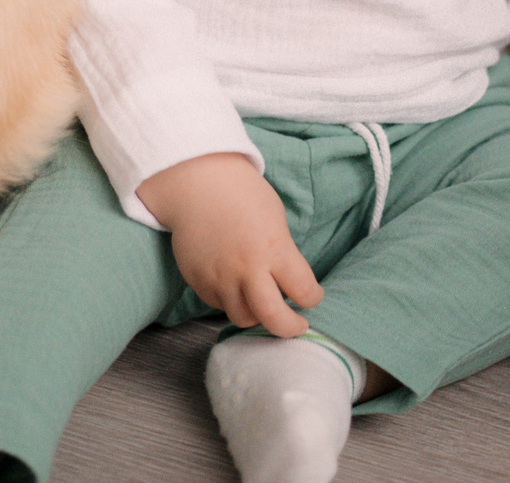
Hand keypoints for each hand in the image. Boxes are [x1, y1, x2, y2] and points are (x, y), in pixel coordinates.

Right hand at [137, 153, 321, 335]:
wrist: (197, 183)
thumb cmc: (243, 194)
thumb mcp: (276, 219)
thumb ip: (282, 253)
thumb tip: (287, 283)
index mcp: (274, 248)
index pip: (303, 290)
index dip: (312, 297)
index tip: (312, 296)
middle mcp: (247, 268)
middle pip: (273, 319)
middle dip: (289, 327)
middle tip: (296, 324)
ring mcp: (220, 277)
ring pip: (242, 317)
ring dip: (257, 314)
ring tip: (263, 303)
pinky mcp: (198, 280)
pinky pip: (218, 304)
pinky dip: (231, 300)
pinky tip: (236, 286)